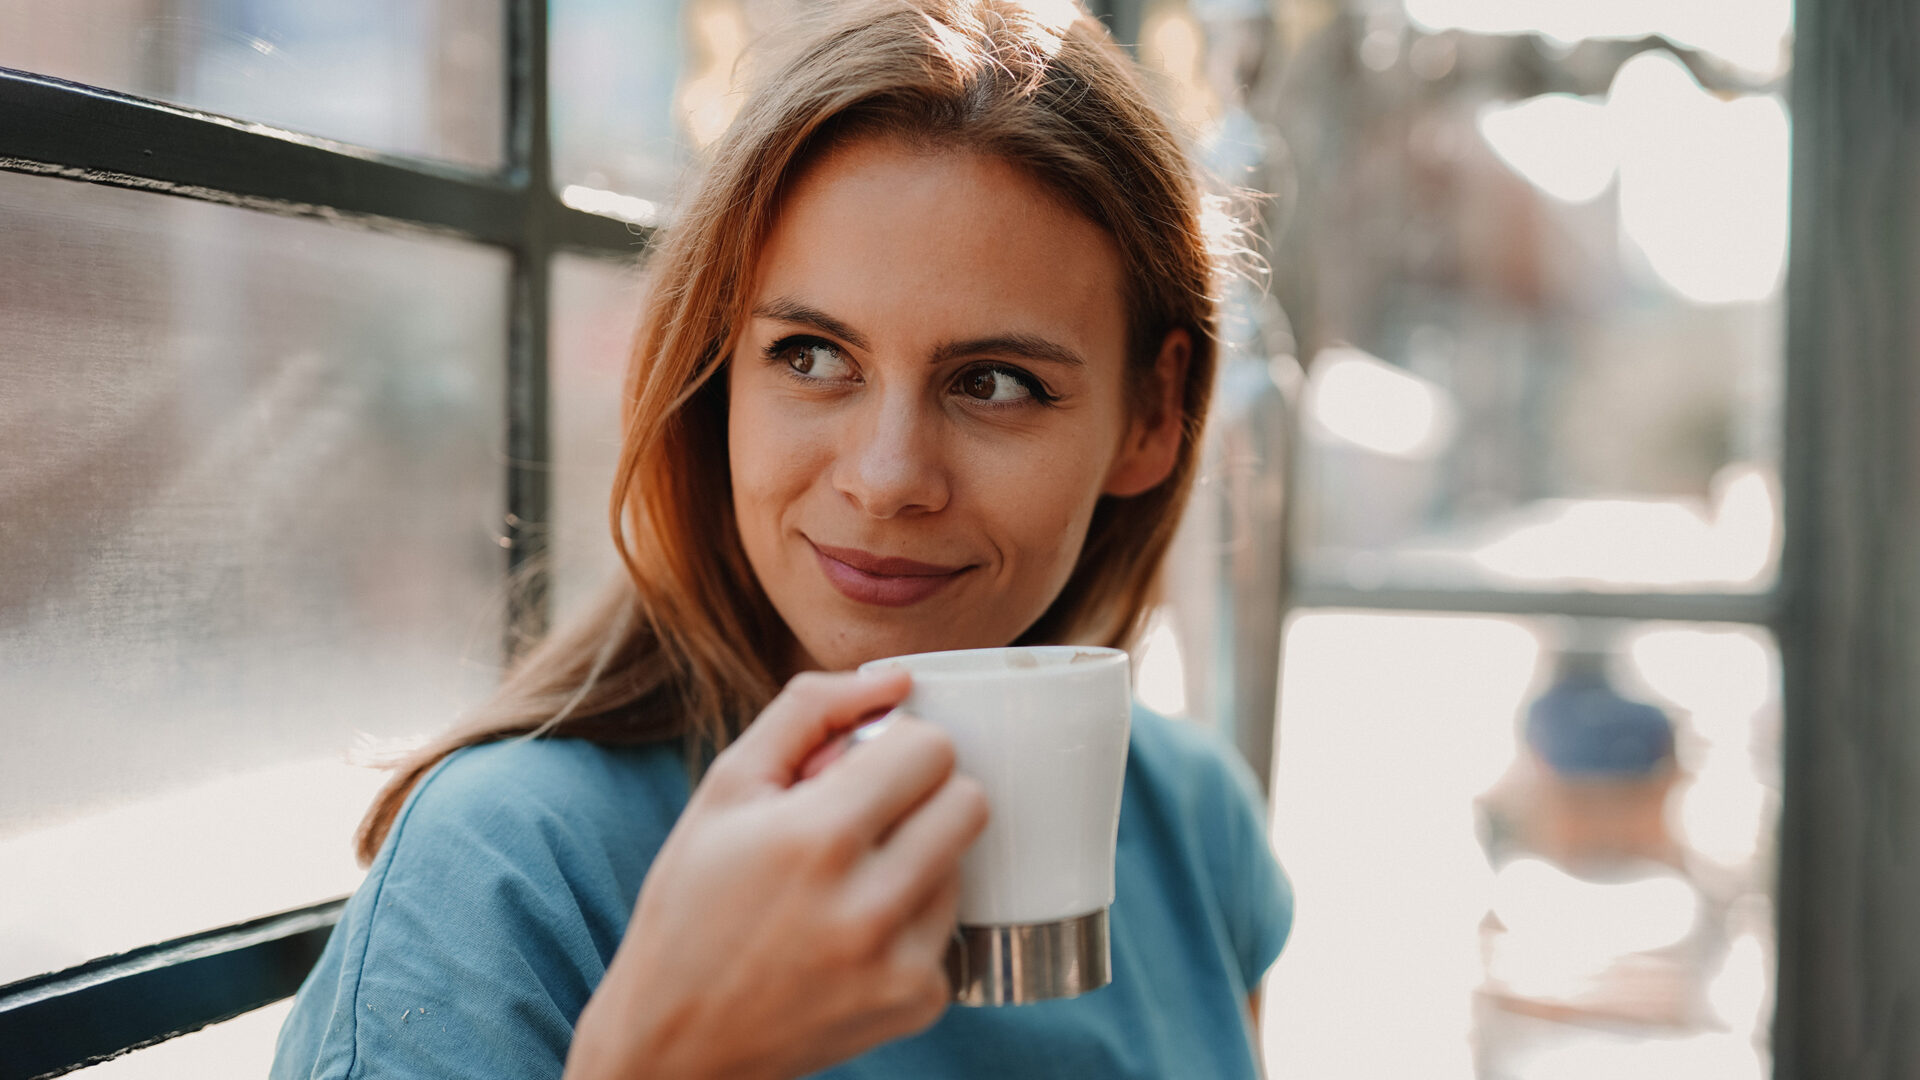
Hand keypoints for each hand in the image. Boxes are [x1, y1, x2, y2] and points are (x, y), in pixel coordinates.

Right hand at [564, 669, 989, 1079]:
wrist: (676, 1042)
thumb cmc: (692, 904)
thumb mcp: (726, 788)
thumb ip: (809, 713)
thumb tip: (899, 679)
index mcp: (816, 838)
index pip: (931, 749)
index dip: (897, 747)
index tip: (862, 768)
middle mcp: (868, 905)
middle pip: (969, 802)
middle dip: (924, 794)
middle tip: (868, 816)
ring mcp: (901, 962)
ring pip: (963, 863)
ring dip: (919, 858)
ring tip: (847, 883)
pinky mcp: (919, 1003)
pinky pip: (950, 929)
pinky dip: (911, 922)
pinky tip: (851, 937)